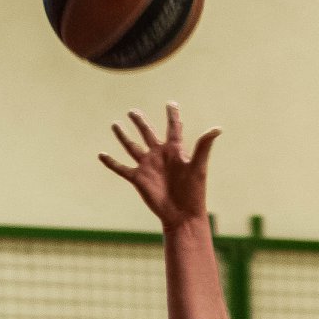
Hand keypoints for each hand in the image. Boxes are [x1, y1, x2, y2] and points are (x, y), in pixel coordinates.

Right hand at [99, 103, 219, 229]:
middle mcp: (159, 155)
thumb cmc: (194, 192)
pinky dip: (111, 162)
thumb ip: (203, 146)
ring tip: (115, 125)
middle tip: (133, 111)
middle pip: (147, 133)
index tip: (171, 103)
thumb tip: (217, 128)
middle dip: (140, 122)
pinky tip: (101, 154)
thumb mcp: (199, 167)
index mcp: (175, 150)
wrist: (183, 215)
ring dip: (123, 136)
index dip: (173, 115)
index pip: (173, 128)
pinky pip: (122, 168)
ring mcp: (147, 166)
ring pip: (132, 147)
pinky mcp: (138, 179)